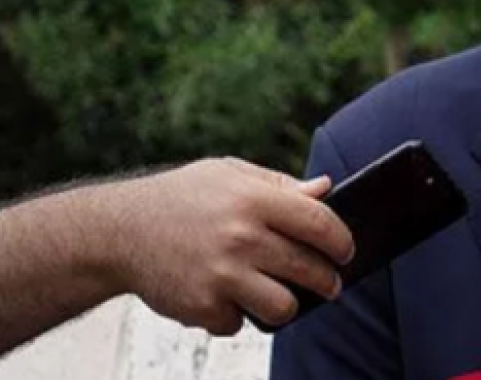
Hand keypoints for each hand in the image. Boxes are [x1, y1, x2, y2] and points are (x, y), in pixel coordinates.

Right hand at [97, 158, 354, 334]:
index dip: (342, 241)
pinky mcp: (201, 307)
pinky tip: (225, 297)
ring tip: (281, 294)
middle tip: (329, 283)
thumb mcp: (229, 174)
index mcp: (252, 200)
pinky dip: (236, 315)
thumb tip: (326, 189)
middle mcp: (240, 238)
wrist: (116, 231)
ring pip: (283, 307)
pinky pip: (240, 323)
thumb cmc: (181, 198)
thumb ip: (280, 185)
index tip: (347, 251)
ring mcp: (221, 275)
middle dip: (328, 280)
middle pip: (309, 269)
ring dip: (286, 304)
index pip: (319, 224)